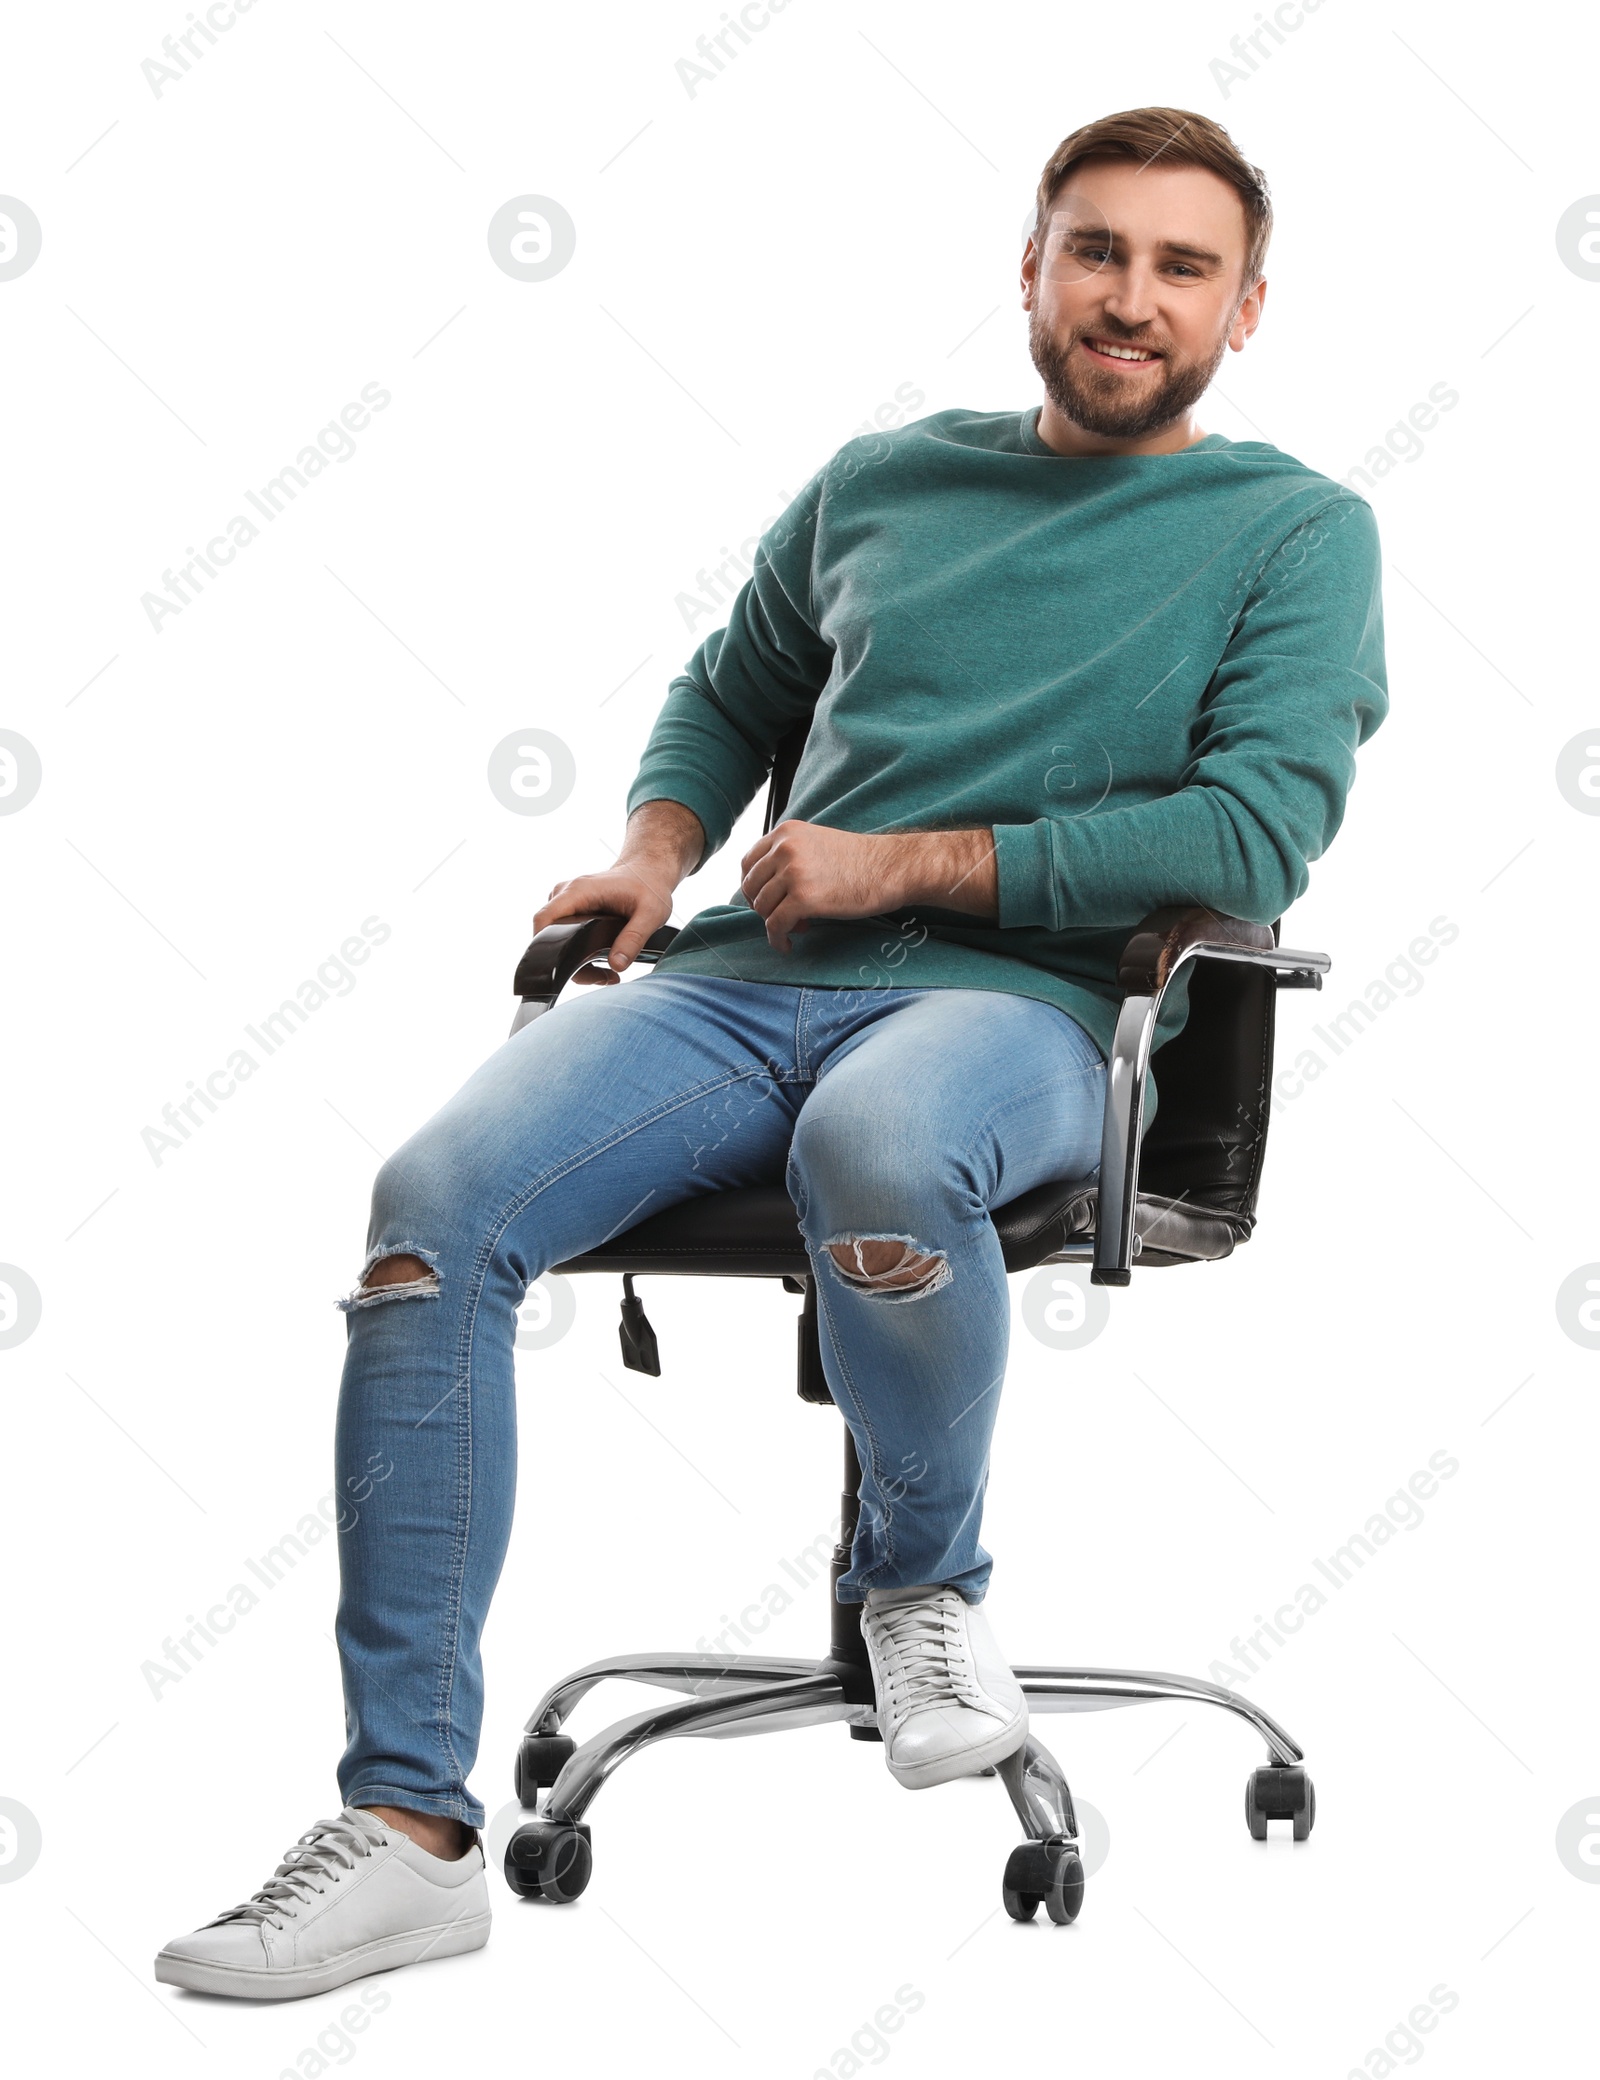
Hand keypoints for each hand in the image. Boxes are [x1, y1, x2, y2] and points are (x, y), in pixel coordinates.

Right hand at [533, 859, 676, 983]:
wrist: (647, 872)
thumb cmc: (648, 888)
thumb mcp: (650, 914)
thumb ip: (633, 939)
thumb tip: (616, 965)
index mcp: (579, 891)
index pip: (544, 919)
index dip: (543, 946)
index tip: (563, 970)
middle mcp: (566, 894)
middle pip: (547, 934)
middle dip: (569, 962)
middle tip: (602, 977)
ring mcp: (566, 901)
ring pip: (554, 938)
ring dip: (575, 960)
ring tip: (606, 973)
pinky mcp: (570, 910)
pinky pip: (562, 934)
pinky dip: (577, 952)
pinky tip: (601, 963)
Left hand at [740, 819, 999, 950]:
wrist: (892, 868)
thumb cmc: (861, 861)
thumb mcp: (817, 844)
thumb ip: (790, 857)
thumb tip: (766, 888)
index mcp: (786, 832)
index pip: (748, 862)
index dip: (754, 886)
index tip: (767, 900)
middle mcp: (784, 848)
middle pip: (751, 887)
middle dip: (764, 906)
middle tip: (786, 916)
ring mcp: (792, 872)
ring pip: (762, 908)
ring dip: (775, 923)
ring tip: (800, 926)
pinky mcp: (803, 898)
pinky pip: (775, 925)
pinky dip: (778, 940)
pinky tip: (789, 945)